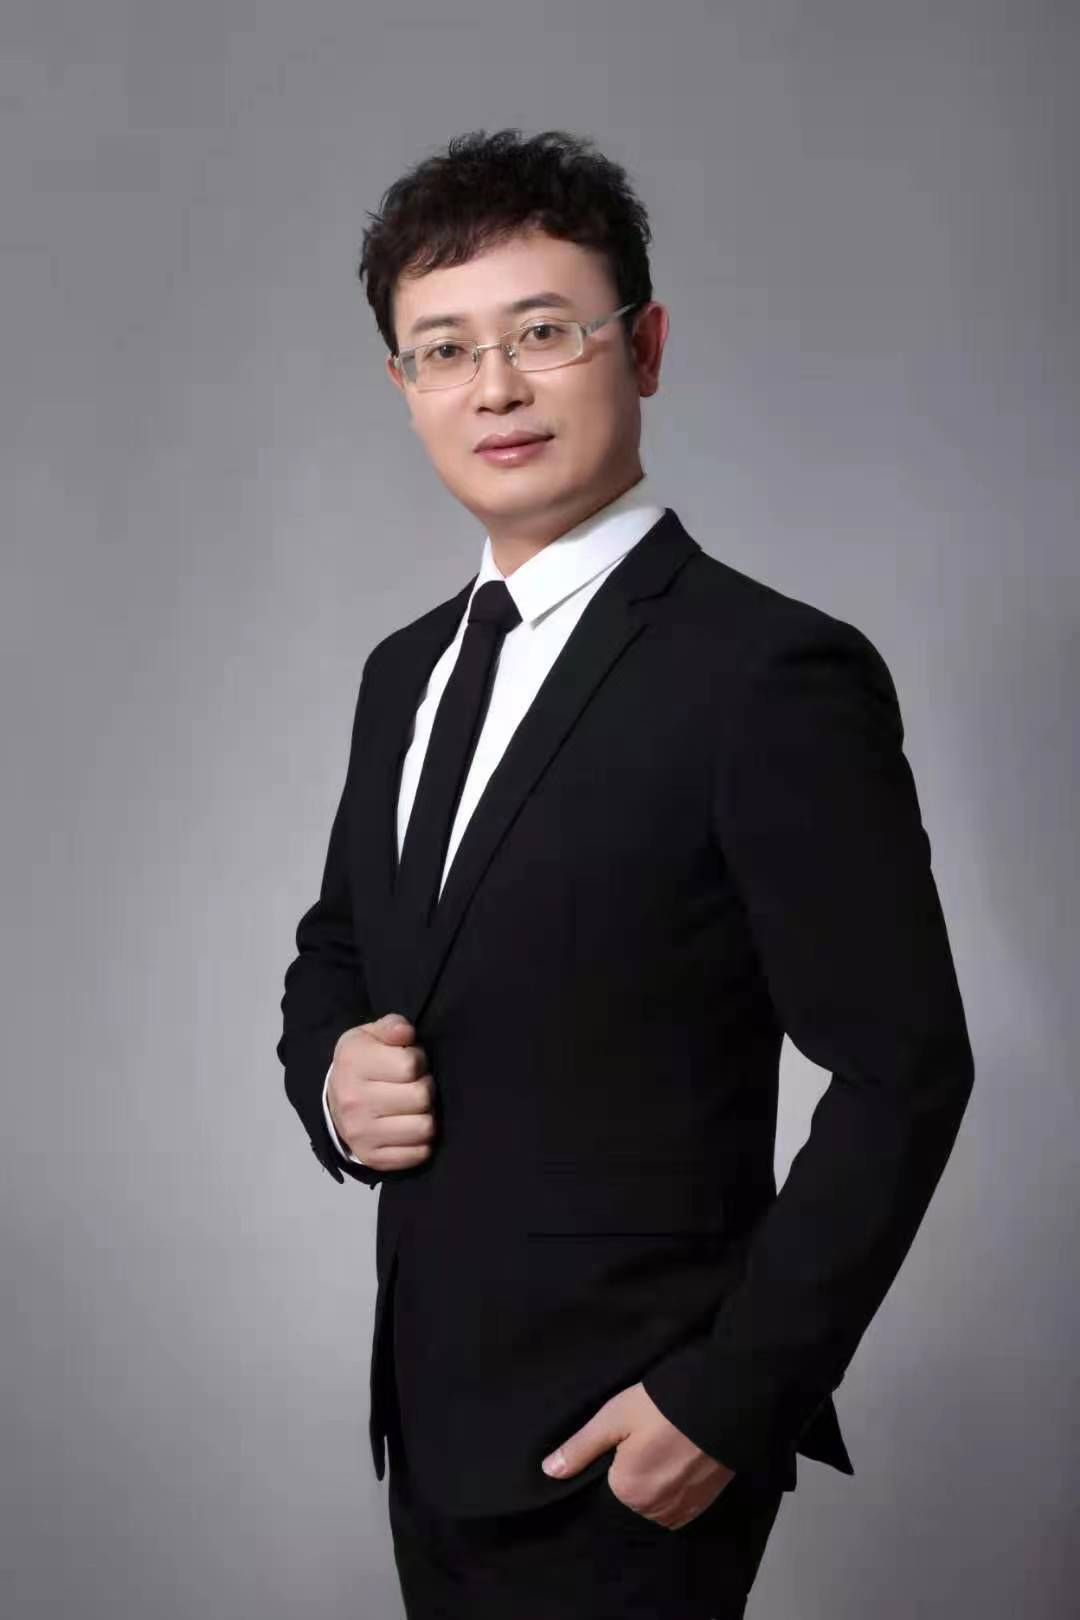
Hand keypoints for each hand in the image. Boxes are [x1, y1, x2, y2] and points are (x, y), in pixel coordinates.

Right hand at [327, 1012, 435, 1170]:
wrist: (333, 1102)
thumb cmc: (361, 1063)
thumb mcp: (370, 1036)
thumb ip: (392, 1026)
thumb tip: (406, 1033)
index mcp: (353, 1064)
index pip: (410, 1065)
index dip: (418, 1060)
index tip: (410, 1062)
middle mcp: (353, 1101)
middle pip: (421, 1097)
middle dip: (424, 1087)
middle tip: (414, 1086)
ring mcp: (361, 1134)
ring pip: (424, 1128)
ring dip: (426, 1115)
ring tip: (413, 1107)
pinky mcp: (372, 1158)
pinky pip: (419, 1154)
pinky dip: (421, 1142)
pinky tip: (409, 1128)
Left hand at [540, 1382, 735, 1530]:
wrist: (723, 1401)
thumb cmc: (662, 1406)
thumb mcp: (614, 1417)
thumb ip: (581, 1448)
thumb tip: (548, 1472)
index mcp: (627, 1492)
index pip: (606, 1486)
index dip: (613, 1460)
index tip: (626, 1439)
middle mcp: (654, 1510)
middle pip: (632, 1496)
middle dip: (635, 1473)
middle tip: (647, 1438)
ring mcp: (683, 1510)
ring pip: (656, 1502)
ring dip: (656, 1483)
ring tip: (664, 1447)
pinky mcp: (706, 1503)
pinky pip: (679, 1504)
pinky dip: (676, 1486)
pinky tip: (680, 1458)